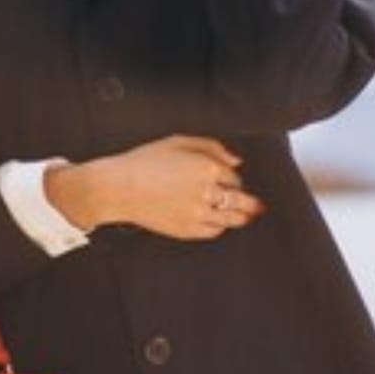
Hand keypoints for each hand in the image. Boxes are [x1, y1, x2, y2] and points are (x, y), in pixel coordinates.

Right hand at [45, 135, 266, 240]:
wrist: (118, 188)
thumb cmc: (144, 161)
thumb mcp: (178, 142)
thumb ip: (212, 147)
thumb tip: (236, 160)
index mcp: (206, 167)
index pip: (234, 176)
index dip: (233, 177)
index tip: (230, 179)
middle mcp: (206, 192)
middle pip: (241, 200)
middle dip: (250, 202)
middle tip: (256, 204)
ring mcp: (198, 214)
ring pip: (232, 219)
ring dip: (241, 216)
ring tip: (246, 216)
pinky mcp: (187, 230)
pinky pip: (214, 231)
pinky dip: (220, 227)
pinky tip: (219, 223)